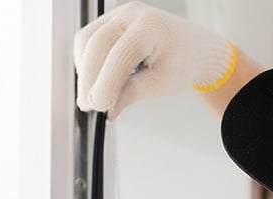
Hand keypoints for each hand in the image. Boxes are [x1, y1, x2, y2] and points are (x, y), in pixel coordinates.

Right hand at [74, 1, 235, 117]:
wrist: (188, 46)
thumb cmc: (180, 63)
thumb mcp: (162, 83)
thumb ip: (134, 93)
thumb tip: (108, 110)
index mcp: (151, 27)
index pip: (120, 55)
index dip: (106, 83)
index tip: (99, 108)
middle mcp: (131, 14)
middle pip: (97, 45)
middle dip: (89, 80)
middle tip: (88, 107)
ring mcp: (118, 14)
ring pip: (86, 41)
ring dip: (84, 72)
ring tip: (90, 97)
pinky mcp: (109, 21)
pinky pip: (87, 40)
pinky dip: (86, 63)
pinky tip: (93, 81)